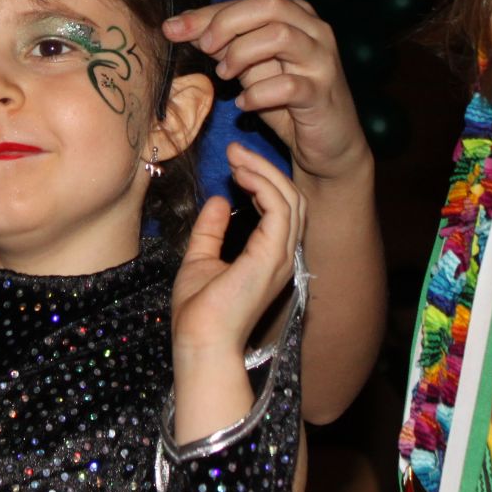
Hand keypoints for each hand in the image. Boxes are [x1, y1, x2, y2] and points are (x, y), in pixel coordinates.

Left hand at [162, 0, 368, 182]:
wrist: (328, 143)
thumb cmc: (285, 99)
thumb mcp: (250, 67)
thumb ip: (224, 44)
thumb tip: (178, 26)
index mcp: (295, 15)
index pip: (247, 2)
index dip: (206, 13)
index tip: (171, 28)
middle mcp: (314, 30)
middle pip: (268, 5)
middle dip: (227, 23)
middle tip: (204, 48)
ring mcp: (322, 60)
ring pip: (280, 36)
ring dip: (242, 54)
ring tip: (224, 75)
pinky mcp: (323, 93)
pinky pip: (288, 85)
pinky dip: (258, 94)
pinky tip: (244, 104)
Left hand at [171, 144, 306, 361]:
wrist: (199, 341)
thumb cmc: (200, 313)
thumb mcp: (201, 259)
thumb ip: (212, 231)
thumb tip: (218, 201)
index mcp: (269, 257)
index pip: (281, 209)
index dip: (262, 181)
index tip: (234, 163)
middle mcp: (282, 256)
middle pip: (292, 198)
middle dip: (265, 168)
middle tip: (236, 151)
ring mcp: (281, 257)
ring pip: (290, 199)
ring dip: (264, 171)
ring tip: (237, 156)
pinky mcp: (272, 257)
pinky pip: (279, 209)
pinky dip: (263, 185)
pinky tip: (241, 175)